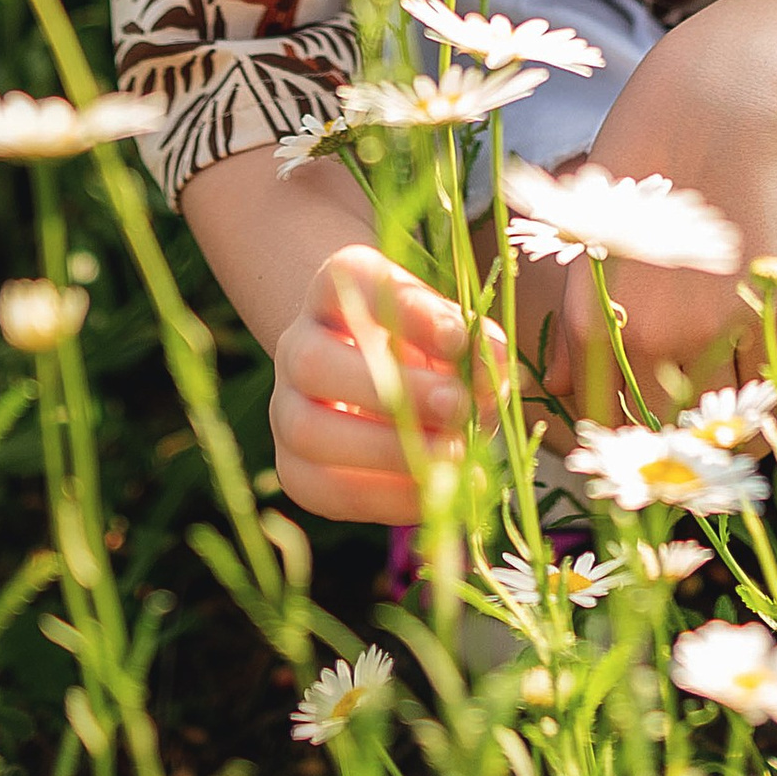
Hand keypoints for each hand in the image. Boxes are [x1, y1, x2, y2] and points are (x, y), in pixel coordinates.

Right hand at [270, 244, 492, 521]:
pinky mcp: (293, 468)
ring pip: (308, 430)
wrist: (376, 386)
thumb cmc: (425, 350)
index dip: (405, 309)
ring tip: (451, 455)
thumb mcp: (454, 335)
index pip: (351, 278)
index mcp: (336, 288)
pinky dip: (386, 497)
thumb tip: (491, 366)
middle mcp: (298, 343)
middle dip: (391, 390)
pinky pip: (324, 489)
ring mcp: (285, 408)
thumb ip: (475, 345)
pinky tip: (438, 493)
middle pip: (315, 362)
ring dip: (386, 450)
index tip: (458, 337)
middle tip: (456, 406)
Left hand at [557, 43, 776, 424]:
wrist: (708, 112)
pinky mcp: (757, 311)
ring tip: (730, 434)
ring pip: (716, 424)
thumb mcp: (592, 247)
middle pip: (658, 438)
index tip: (647, 455)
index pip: (605, 430)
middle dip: (676, 456)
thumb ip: (580, 329)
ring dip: (726, 438)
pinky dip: (768, 404)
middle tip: (692, 453)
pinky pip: (767, 394)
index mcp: (590, 324)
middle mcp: (639, 338)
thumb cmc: (644, 172)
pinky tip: (762, 394)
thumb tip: (562, 389)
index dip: (627, 457)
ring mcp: (702, 328)